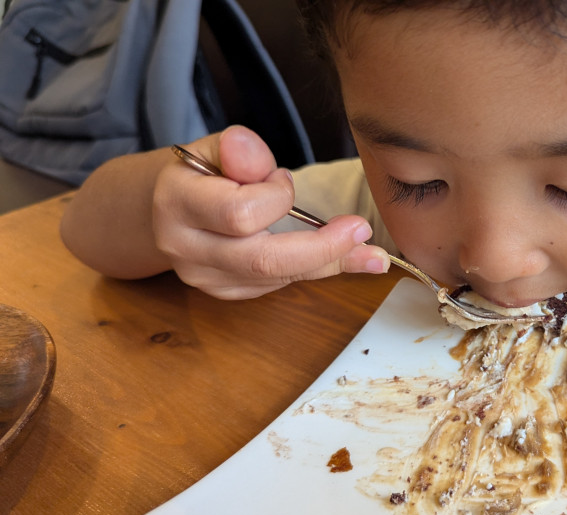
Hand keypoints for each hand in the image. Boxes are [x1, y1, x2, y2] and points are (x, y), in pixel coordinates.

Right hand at [152, 125, 388, 298]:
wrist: (171, 208)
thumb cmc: (204, 171)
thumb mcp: (216, 147)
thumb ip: (239, 148)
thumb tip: (251, 152)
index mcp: (178, 204)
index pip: (239, 213)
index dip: (275, 197)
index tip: (285, 179)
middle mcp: (187, 248)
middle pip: (263, 261)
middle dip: (321, 248)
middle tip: (361, 231)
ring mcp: (206, 277)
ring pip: (278, 277)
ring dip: (330, 262)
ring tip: (372, 254)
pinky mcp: (228, 292)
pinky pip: (281, 285)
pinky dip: (317, 270)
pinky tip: (348, 258)